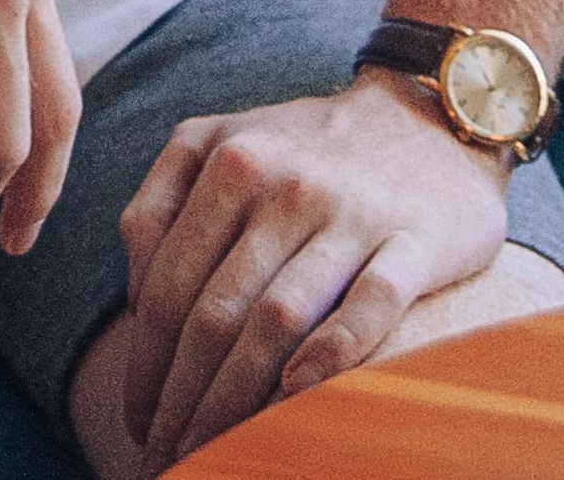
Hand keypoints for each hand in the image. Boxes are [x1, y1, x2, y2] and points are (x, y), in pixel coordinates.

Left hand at [120, 72, 507, 468]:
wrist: (427, 117)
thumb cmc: (307, 146)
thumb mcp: (221, 141)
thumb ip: (162, 200)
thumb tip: (136, 294)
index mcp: (232, 160)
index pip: (171, 281)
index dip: (146, 360)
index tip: (136, 415)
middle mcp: (286, 184)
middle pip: (218, 311)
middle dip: (183, 396)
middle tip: (168, 453)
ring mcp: (351, 213)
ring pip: (279, 318)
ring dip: (239, 398)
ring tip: (212, 452)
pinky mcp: (415, 240)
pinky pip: (370, 305)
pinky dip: (333, 352)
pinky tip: (298, 393)